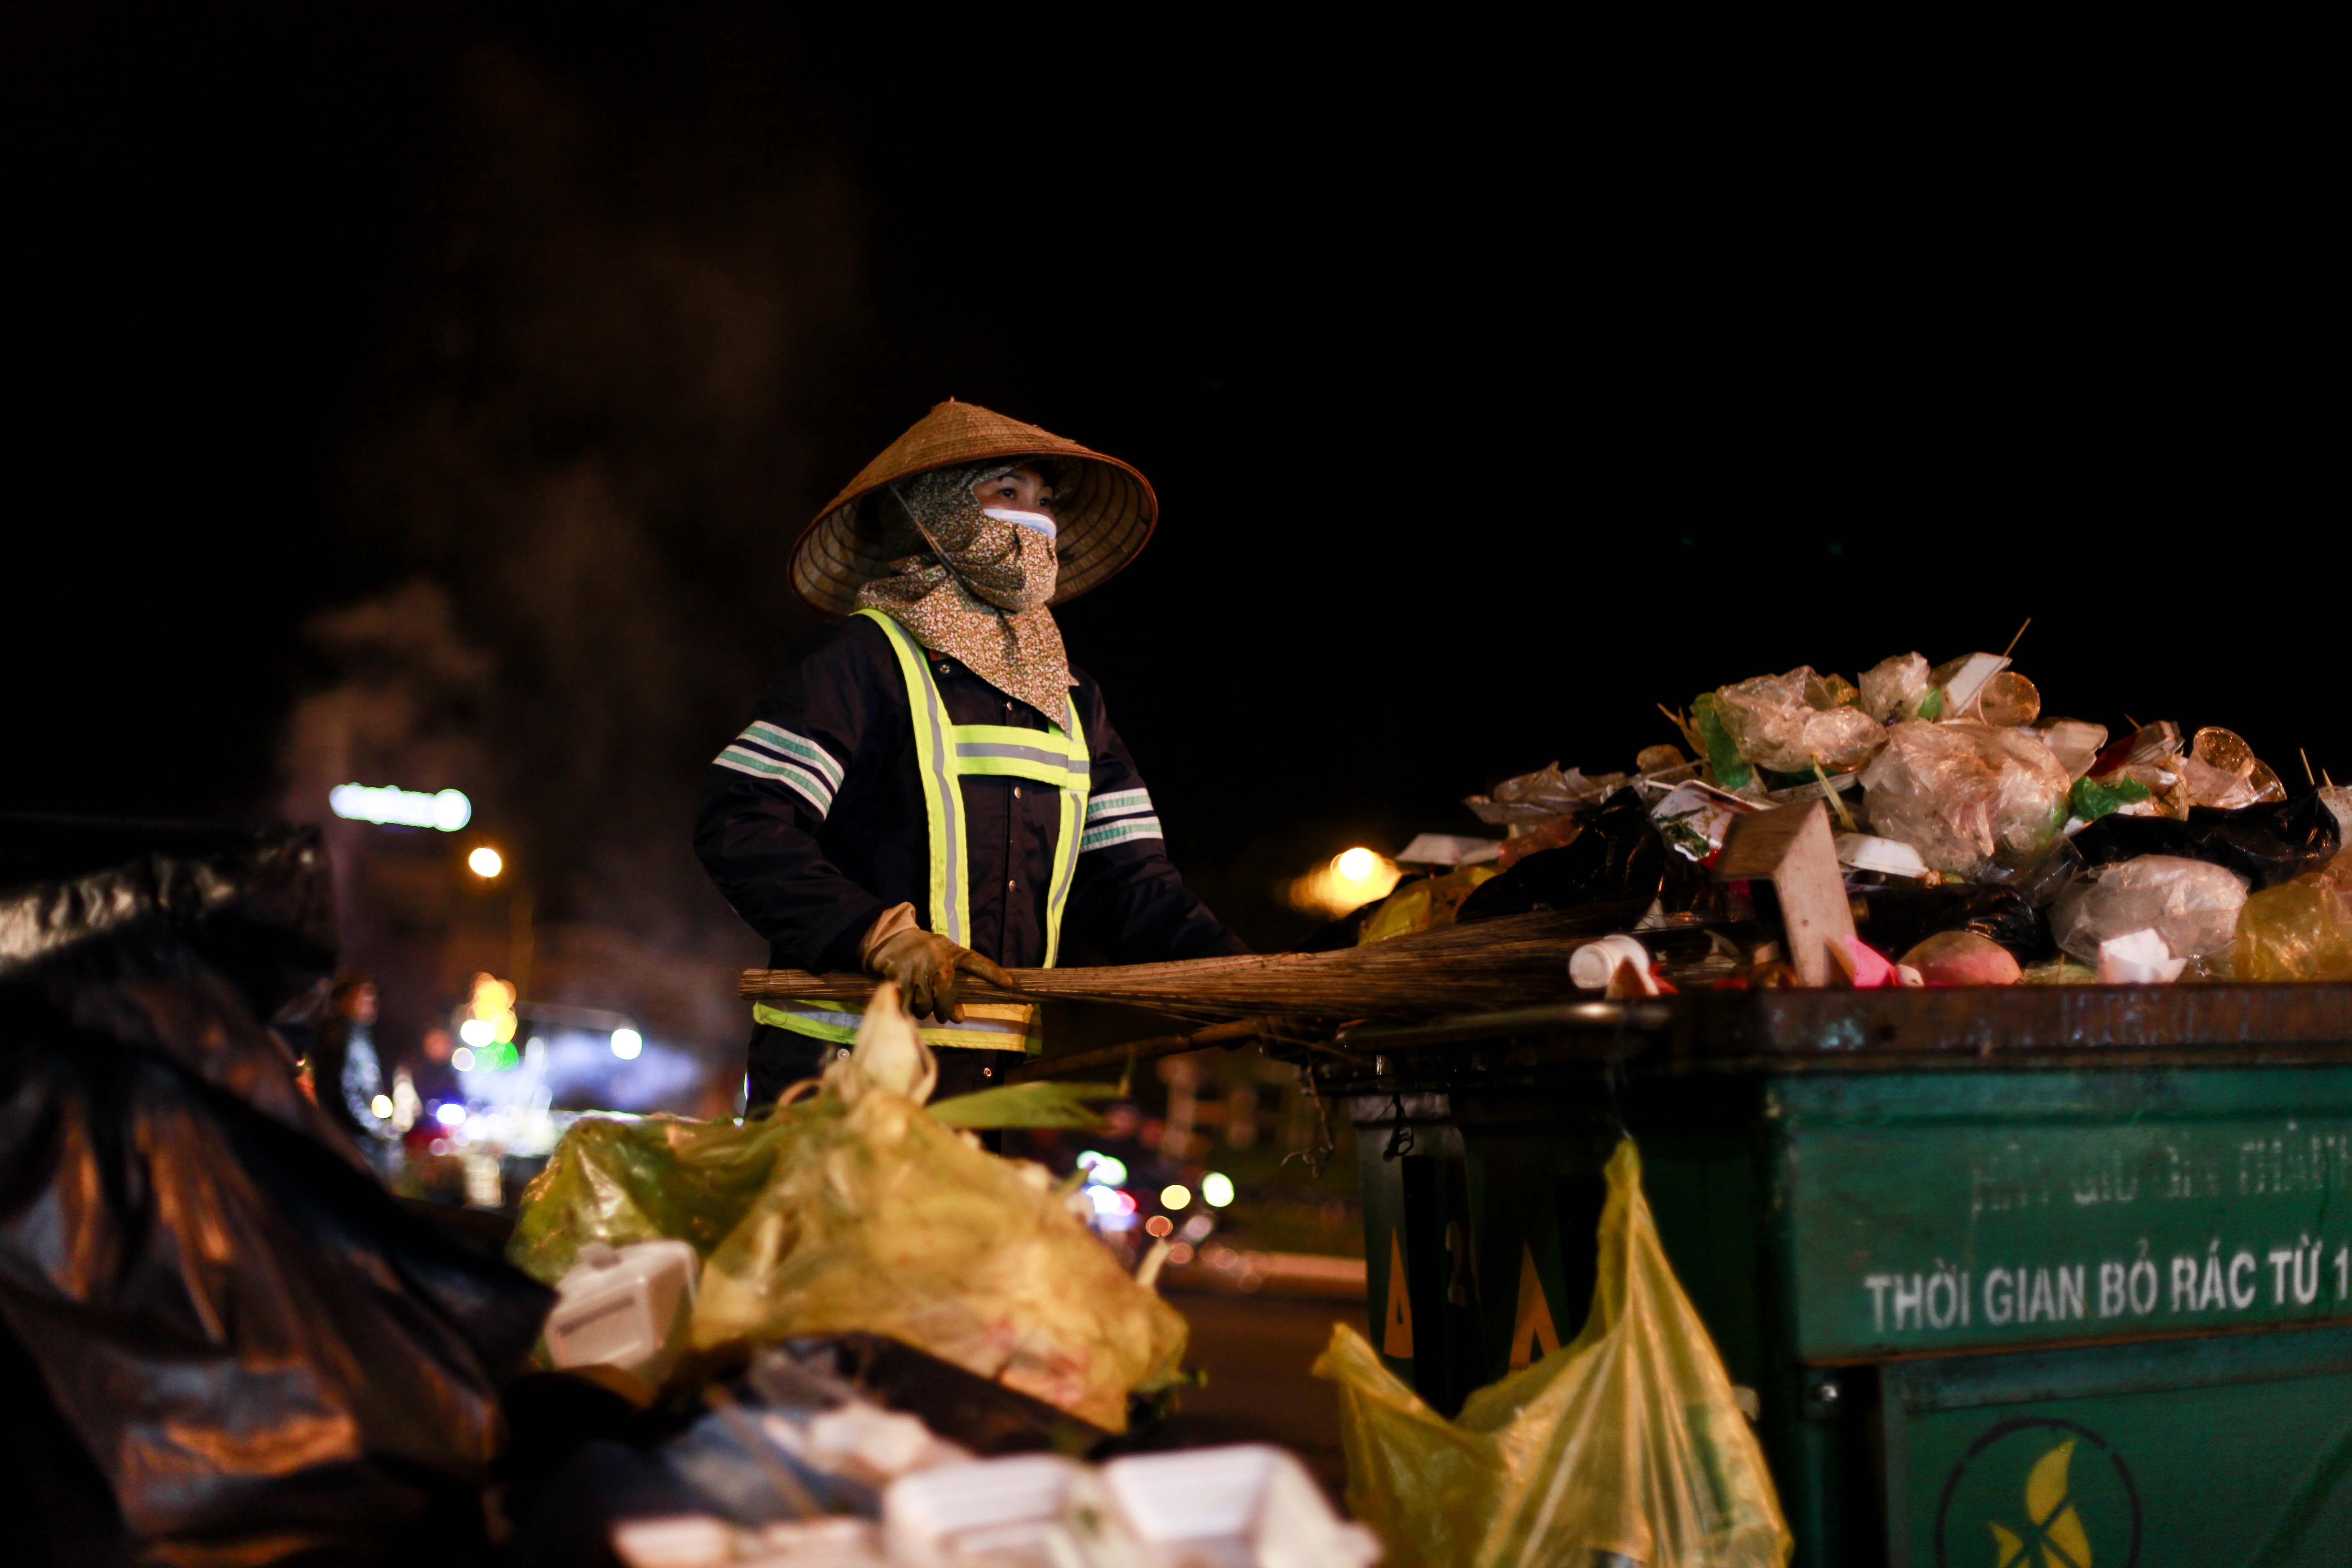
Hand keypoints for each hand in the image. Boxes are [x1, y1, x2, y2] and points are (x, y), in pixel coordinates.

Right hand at [859, 905, 1012, 1022]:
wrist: (888, 938)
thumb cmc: (922, 953)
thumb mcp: (941, 960)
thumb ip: (953, 986)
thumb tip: (959, 1018)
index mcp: (949, 952)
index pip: (975, 961)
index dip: (993, 972)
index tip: (1009, 984)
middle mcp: (934, 958)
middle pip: (946, 993)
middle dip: (945, 1009)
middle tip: (944, 1015)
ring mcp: (914, 967)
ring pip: (925, 1004)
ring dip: (924, 1011)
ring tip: (922, 1005)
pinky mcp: (896, 976)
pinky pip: (906, 1004)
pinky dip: (907, 1009)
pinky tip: (905, 1003)